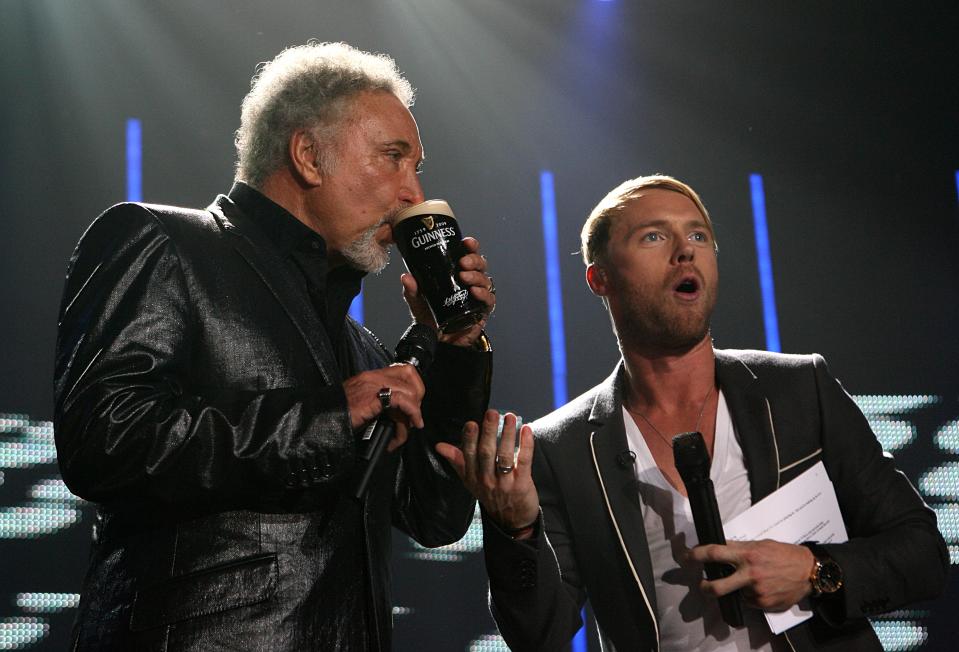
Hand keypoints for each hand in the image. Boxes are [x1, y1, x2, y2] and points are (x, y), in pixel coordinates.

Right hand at [343, 363, 425, 451]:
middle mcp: (373, 376)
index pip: (403, 369)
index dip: (414, 386)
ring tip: (406, 430)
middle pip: (410, 375)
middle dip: (417, 397)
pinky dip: (412, 413)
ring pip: (409, 390)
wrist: (323, 422)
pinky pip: (403, 401)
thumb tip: (399, 413)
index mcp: (370, 376)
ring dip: (413, 413)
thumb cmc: (340, 417)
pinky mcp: (374, 397)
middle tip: (412, 417)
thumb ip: (379, 402)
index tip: (414, 406)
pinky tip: (409, 425)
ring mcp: (373, 385)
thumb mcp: (363, 405)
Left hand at [401, 236, 495, 347]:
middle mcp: (470, 281)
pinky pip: (489, 299)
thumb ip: (412, 289)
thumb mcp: (417, 299)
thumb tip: (406, 276)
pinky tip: (474, 292)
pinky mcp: (482, 310)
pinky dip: (483, 294)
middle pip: (480, 264)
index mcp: (457, 272)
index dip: (470, 246)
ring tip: (464, 277)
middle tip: (462, 262)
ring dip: (476, 276)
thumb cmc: (429, 315)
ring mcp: (477, 295)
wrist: (435, 339)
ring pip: (485, 279)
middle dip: (474, 260)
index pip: (468, 254)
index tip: (466, 242)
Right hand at [436, 410, 538, 533]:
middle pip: (487, 453)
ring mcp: (505, 483)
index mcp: (472, 476)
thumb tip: (439, 445)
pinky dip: (526, 445)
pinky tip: (526, 429)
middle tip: (492, 413)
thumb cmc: (490, 494)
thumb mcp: (469, 480)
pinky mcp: (522, 484)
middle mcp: (487, 480)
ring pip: (505, 456)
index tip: (471, 423)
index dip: (470, 439)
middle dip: (489, 432)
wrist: (511, 520)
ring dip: (508, 435)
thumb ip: (457, 461)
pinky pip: (524, 461)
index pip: (469, 455)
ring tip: (509, 416)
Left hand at [686, 540, 814, 611]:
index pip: (714, 553)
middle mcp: (749, 574)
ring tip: (754, 580)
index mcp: (747, 554)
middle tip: (701, 585)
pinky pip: (749, 601)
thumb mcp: (760, 544)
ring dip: (738, 589)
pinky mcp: (764, 604)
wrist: (809, 571)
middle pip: (716, 586)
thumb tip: (719, 550)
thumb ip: (739, 548)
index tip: (687, 556)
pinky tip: (764, 588)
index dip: (696, 554)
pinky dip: (751, 595)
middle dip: (704, 588)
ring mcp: (756, 591)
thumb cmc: (783, 554)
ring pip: (735, 593)